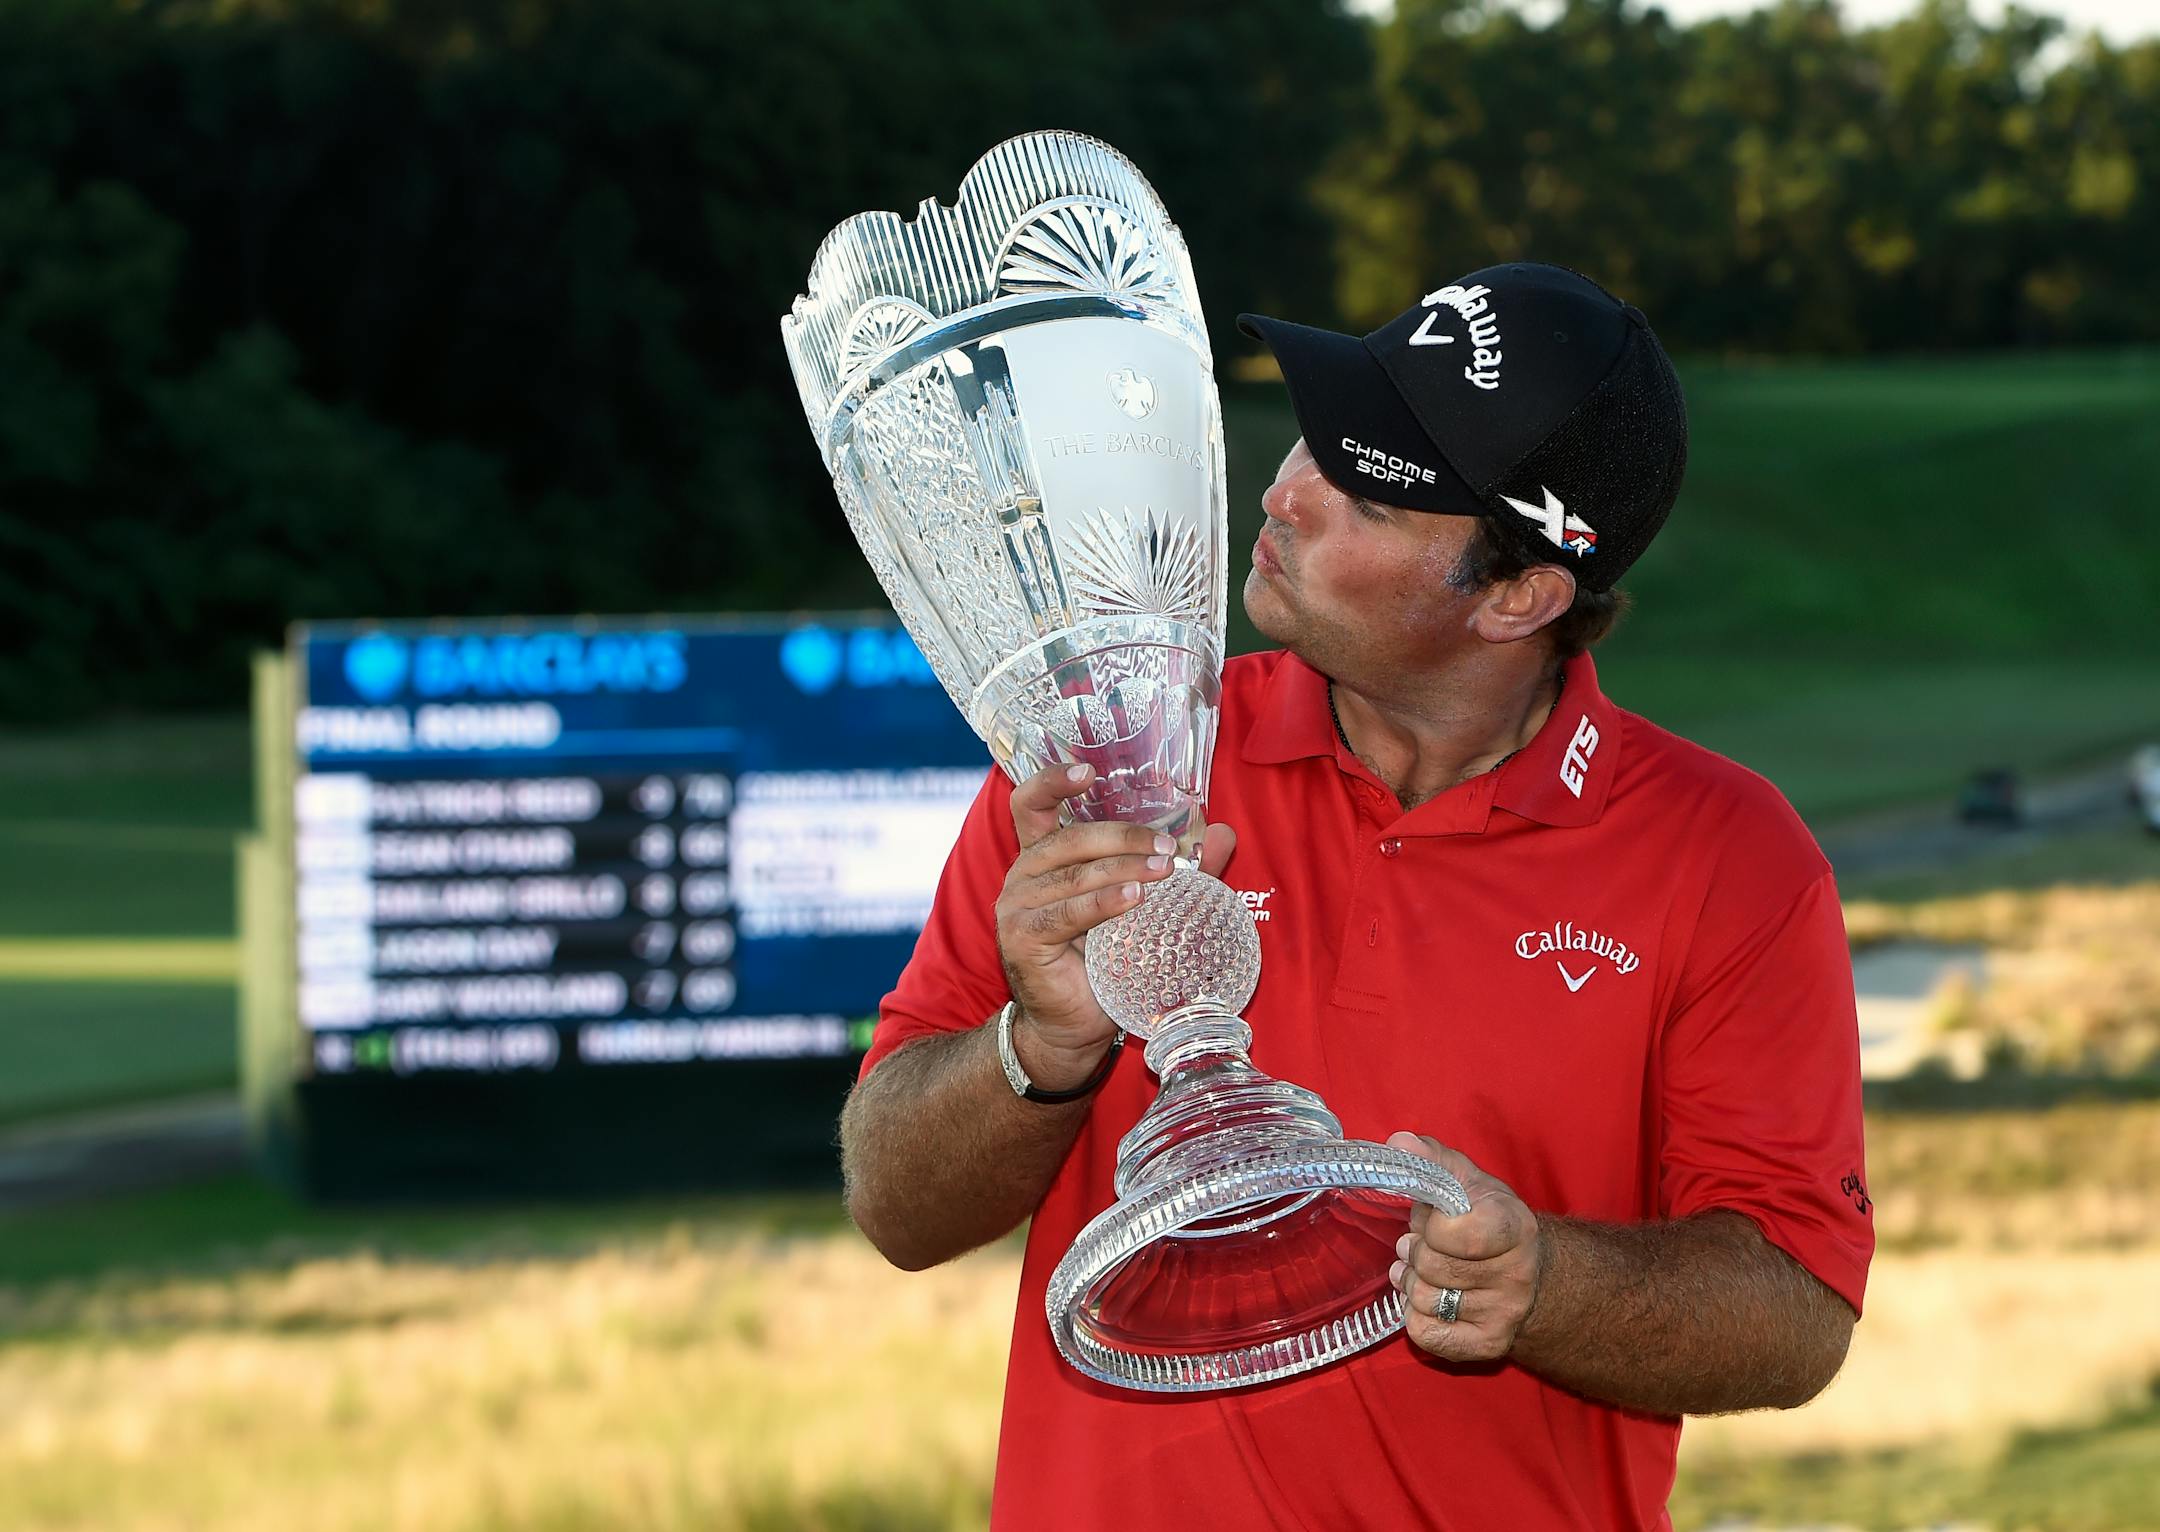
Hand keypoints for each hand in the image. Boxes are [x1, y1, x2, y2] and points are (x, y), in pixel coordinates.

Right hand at [994, 763, 1235, 1088]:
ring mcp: (1016, 906)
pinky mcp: (1022, 938)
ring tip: (1164, 870)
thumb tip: (1222, 834)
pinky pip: (1066, 913)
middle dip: (1122, 836)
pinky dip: (1102, 903)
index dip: (1053, 781)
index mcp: (1042, 857)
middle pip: (1068, 837)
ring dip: (1123, 868)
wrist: (1074, 1026)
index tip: (1089, 770)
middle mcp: (1023, 875)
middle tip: (1167, 845)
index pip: (1031, 804)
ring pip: (1074, 875)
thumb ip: (1172, 867)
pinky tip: (1134, 899)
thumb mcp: (1142, 906)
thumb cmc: (1105, 961)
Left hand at [1386, 1132, 1543, 1363]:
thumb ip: (1432, 1159)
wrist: (1532, 1274)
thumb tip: (1398, 1143)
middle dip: (1415, 1252)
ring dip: (1413, 1283)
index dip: (1431, 1227)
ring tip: (1423, 1271)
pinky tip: (1429, 1300)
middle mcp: (1516, 1274)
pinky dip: (1415, 1317)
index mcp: (1513, 1226)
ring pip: (1425, 1301)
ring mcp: (1505, 1313)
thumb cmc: (1489, 1220)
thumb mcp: (1467, 1181)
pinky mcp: (1490, 1345)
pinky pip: (1426, 1335)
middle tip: (1422, 1245)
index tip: (1434, 1220)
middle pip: (1432, 1267)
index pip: (1455, 1234)